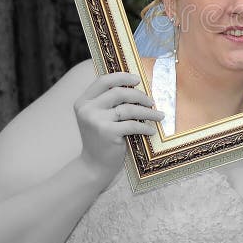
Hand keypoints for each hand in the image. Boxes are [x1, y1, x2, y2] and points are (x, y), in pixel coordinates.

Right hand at [73, 72, 162, 187]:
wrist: (94, 165)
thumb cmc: (102, 138)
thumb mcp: (99, 117)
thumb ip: (109, 102)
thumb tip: (136, 85)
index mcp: (83, 101)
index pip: (103, 81)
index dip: (122, 77)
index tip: (137, 79)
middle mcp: (87, 109)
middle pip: (119, 92)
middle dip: (139, 96)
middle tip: (152, 102)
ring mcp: (95, 120)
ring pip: (128, 108)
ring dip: (148, 112)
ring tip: (159, 116)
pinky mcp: (107, 132)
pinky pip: (132, 124)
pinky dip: (145, 127)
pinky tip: (151, 130)